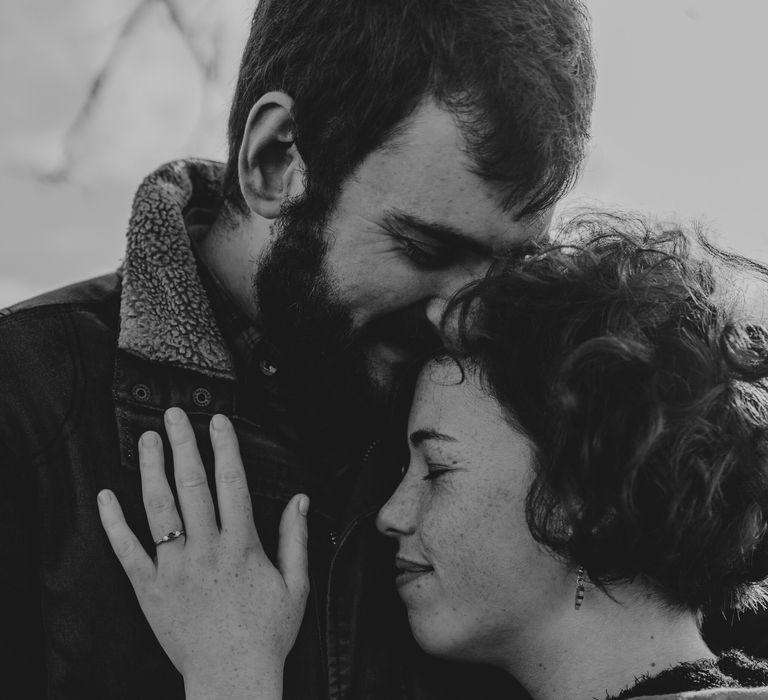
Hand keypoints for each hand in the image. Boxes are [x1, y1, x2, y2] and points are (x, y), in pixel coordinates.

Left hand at [97, 408, 308, 699]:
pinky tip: (106, 496)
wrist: (232, 677)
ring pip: (159, 510)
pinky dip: (114, 523)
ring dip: (151, 470)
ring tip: (147, 440)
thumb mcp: (296, 584)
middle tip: (174, 415)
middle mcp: (206, 550)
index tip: (218, 421)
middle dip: (183, 445)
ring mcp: (175, 569)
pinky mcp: (150, 589)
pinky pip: (128, 551)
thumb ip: (296, 538)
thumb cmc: (268, 633)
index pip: (232, 484)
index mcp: (242, 546)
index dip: (225, 448)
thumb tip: (300, 499)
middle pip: (192, 486)